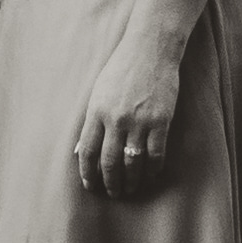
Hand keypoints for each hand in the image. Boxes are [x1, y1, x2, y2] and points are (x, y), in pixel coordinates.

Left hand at [72, 0, 188, 200]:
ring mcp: (139, 121)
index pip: (87, 152)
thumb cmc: (122, 68)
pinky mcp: (161, 121)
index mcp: (96, 112)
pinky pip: (156, 154)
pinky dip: (154, 169)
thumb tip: (80, 150)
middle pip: (109, 162)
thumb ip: (90, 122)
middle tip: (113, 193)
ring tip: (131, 189)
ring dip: (131, 180)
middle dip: (110, 183)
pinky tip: (152, 175)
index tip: (90, 185)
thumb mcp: (98, 92)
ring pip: (133, 163)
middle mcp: (116, 119)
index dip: (87, 173)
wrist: (150, 49)